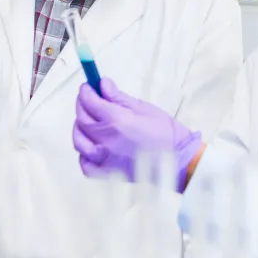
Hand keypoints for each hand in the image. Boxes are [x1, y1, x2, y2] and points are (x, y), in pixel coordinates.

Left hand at [73, 78, 201, 191]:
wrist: (178, 159)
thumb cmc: (165, 132)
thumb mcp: (142, 107)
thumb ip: (118, 97)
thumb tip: (102, 84)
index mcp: (116, 120)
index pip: (89, 101)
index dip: (86, 91)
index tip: (88, 86)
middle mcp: (106, 140)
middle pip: (82, 119)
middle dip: (82, 105)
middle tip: (88, 99)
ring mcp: (104, 158)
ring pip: (79, 141)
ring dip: (79, 128)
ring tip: (88, 122)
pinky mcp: (108, 173)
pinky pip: (86, 165)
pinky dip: (84, 155)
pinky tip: (91, 147)